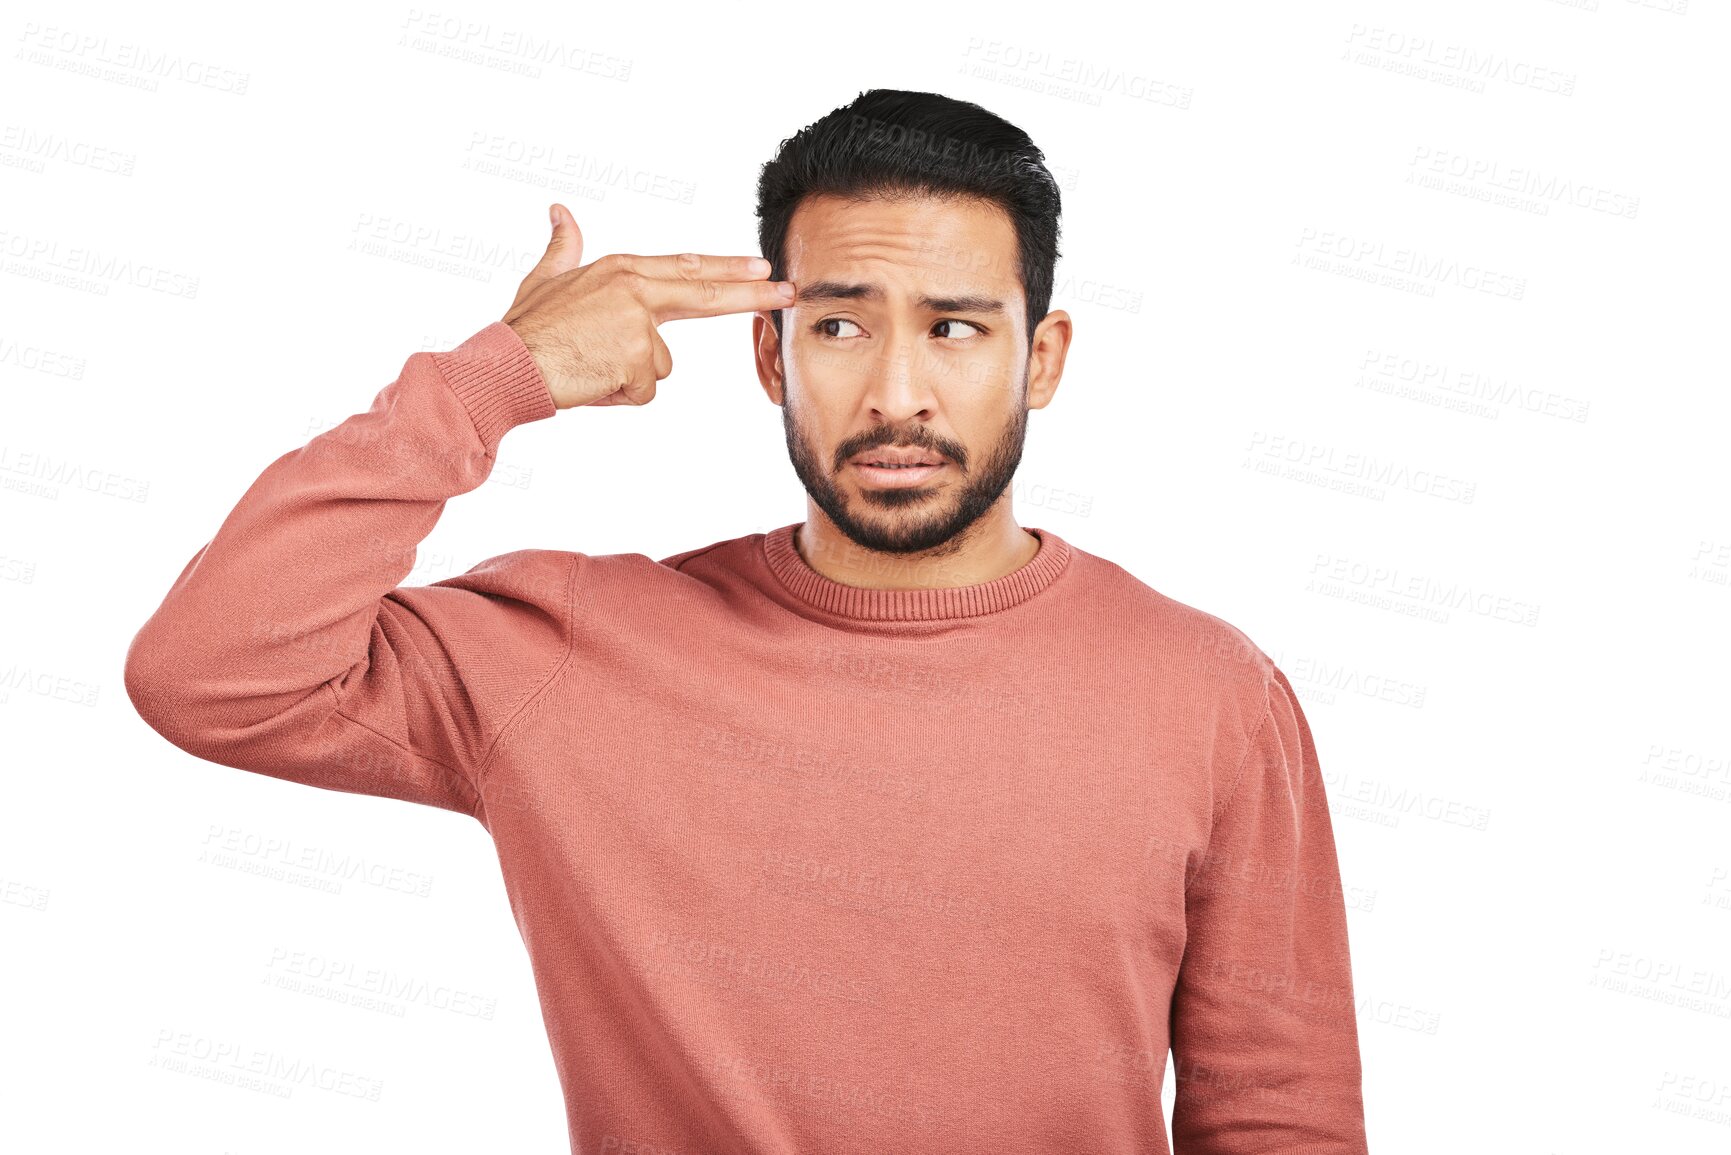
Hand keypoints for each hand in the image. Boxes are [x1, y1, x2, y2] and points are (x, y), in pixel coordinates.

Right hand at [502, 203, 794, 408]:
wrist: (507, 362)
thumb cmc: (525, 327)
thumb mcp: (545, 277)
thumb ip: (563, 247)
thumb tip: (560, 211)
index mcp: (622, 270)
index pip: (687, 269)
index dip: (726, 270)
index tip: (760, 268)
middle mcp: (636, 290)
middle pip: (706, 294)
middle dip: (752, 293)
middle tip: (789, 291)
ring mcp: (639, 324)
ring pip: (658, 365)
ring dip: (628, 377)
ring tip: (590, 367)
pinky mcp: (638, 359)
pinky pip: (643, 391)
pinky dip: (618, 396)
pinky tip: (591, 382)